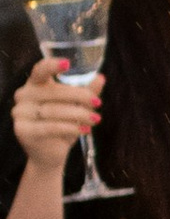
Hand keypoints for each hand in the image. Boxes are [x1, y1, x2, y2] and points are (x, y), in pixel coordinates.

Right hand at [10, 59, 94, 182]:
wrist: (49, 154)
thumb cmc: (62, 125)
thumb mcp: (76, 107)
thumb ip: (86, 92)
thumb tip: (100, 77)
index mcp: (35, 84)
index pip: (40, 70)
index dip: (52, 65)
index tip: (68, 63)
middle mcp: (23, 95)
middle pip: (53, 91)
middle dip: (79, 96)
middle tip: (98, 103)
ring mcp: (20, 113)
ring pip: (54, 110)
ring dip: (79, 114)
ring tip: (96, 119)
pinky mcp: (23, 130)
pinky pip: (50, 127)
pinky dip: (71, 128)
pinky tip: (84, 130)